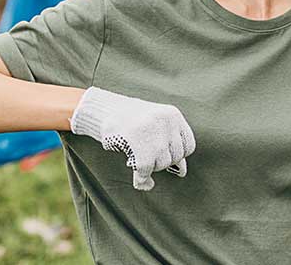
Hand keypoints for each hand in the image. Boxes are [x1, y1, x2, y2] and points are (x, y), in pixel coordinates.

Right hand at [70, 87, 195, 190]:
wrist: (102, 111)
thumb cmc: (129, 120)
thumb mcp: (154, 125)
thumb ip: (169, 145)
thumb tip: (182, 171)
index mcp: (172, 115)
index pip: (188, 146)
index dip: (175, 154)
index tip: (161, 152)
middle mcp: (165, 122)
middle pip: (175, 157)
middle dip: (161, 160)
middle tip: (144, 152)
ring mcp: (153, 135)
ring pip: (162, 165)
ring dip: (150, 167)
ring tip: (137, 156)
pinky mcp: (139, 148)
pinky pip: (146, 172)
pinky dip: (143, 180)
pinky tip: (140, 180)